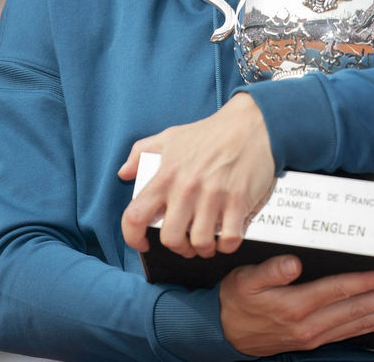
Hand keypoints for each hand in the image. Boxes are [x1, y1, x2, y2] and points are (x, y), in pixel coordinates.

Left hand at [118, 93, 274, 257]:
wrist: (250, 124)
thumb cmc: (208, 133)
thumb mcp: (169, 137)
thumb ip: (140, 153)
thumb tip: (124, 173)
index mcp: (165, 175)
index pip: (135, 216)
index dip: (133, 238)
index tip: (143, 244)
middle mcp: (186, 188)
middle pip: (171, 239)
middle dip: (178, 248)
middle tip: (186, 244)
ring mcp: (213, 196)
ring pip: (201, 243)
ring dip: (203, 249)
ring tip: (207, 243)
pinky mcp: (238, 201)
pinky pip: (230, 238)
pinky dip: (227, 245)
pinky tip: (227, 237)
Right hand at [219, 255, 373, 355]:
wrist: (224, 333)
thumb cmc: (236, 300)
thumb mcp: (244, 280)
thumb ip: (270, 270)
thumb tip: (293, 263)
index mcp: (294, 306)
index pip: (338, 291)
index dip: (365, 282)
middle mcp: (308, 324)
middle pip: (356, 311)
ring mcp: (313, 336)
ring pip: (356, 324)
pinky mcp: (313, 340)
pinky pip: (348, 333)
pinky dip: (370, 327)